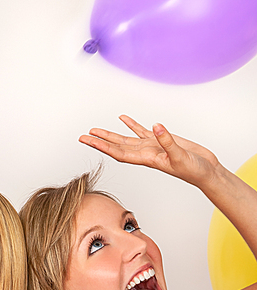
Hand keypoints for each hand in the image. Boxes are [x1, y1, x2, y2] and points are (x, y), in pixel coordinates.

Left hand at [79, 115, 221, 188]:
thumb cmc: (194, 170)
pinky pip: (141, 131)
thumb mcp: (181, 156)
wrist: (206, 171)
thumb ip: (168, 142)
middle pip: (116, 146)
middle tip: (82, 136)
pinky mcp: (160, 140)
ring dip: (110, 134)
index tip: (88, 140)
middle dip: (99, 141)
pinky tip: (123, 118)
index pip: (118, 152)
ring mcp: (152, 146)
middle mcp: (145, 153)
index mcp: (146, 158)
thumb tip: (156, 127)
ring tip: (95, 129)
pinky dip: (131, 124)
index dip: (102, 146)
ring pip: (126, 139)